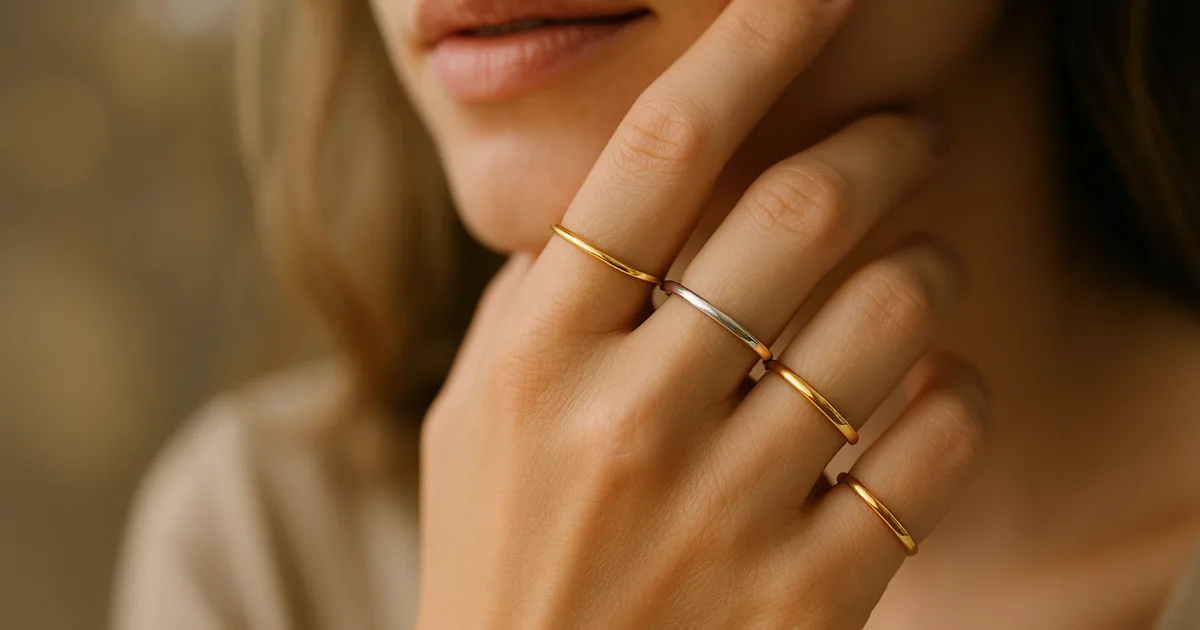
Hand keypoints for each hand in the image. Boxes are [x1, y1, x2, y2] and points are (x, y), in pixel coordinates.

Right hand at [416, 0, 987, 626]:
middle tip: (911, 132)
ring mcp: (724, 509)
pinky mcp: (808, 593)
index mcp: (537, 357)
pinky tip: (930, 389)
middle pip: (798, 211)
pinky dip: (955, 393)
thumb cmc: (501, 557)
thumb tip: (617, 207)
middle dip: (884, 143)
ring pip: (889, 318)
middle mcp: (629, 418)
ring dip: (929, 263)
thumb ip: (537, 306)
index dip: (748, 42)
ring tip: (923, 263)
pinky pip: (933, 446)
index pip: (656, 152)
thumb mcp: (474, 421)